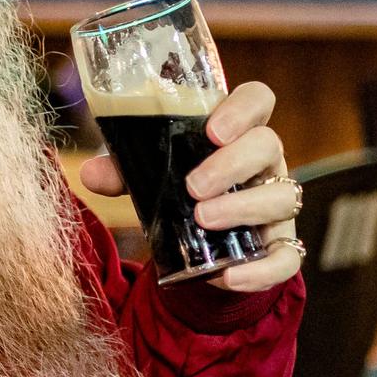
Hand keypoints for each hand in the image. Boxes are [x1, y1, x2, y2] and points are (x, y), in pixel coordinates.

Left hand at [79, 81, 301, 291]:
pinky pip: (286, 259)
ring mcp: (275, 203)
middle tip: (194, 187)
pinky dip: (261, 270)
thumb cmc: (176, 190)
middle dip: (232, 165)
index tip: (213, 131)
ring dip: (243, 209)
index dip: (243, 109)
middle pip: (268, 147)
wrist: (194, 244)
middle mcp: (263, 164)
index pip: (257, 100)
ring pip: (283, 198)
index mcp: (235, 133)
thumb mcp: (147, 176)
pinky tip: (227, 276)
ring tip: (202, 221)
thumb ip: (122, 171)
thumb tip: (90, 174)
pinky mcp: (278, 246)